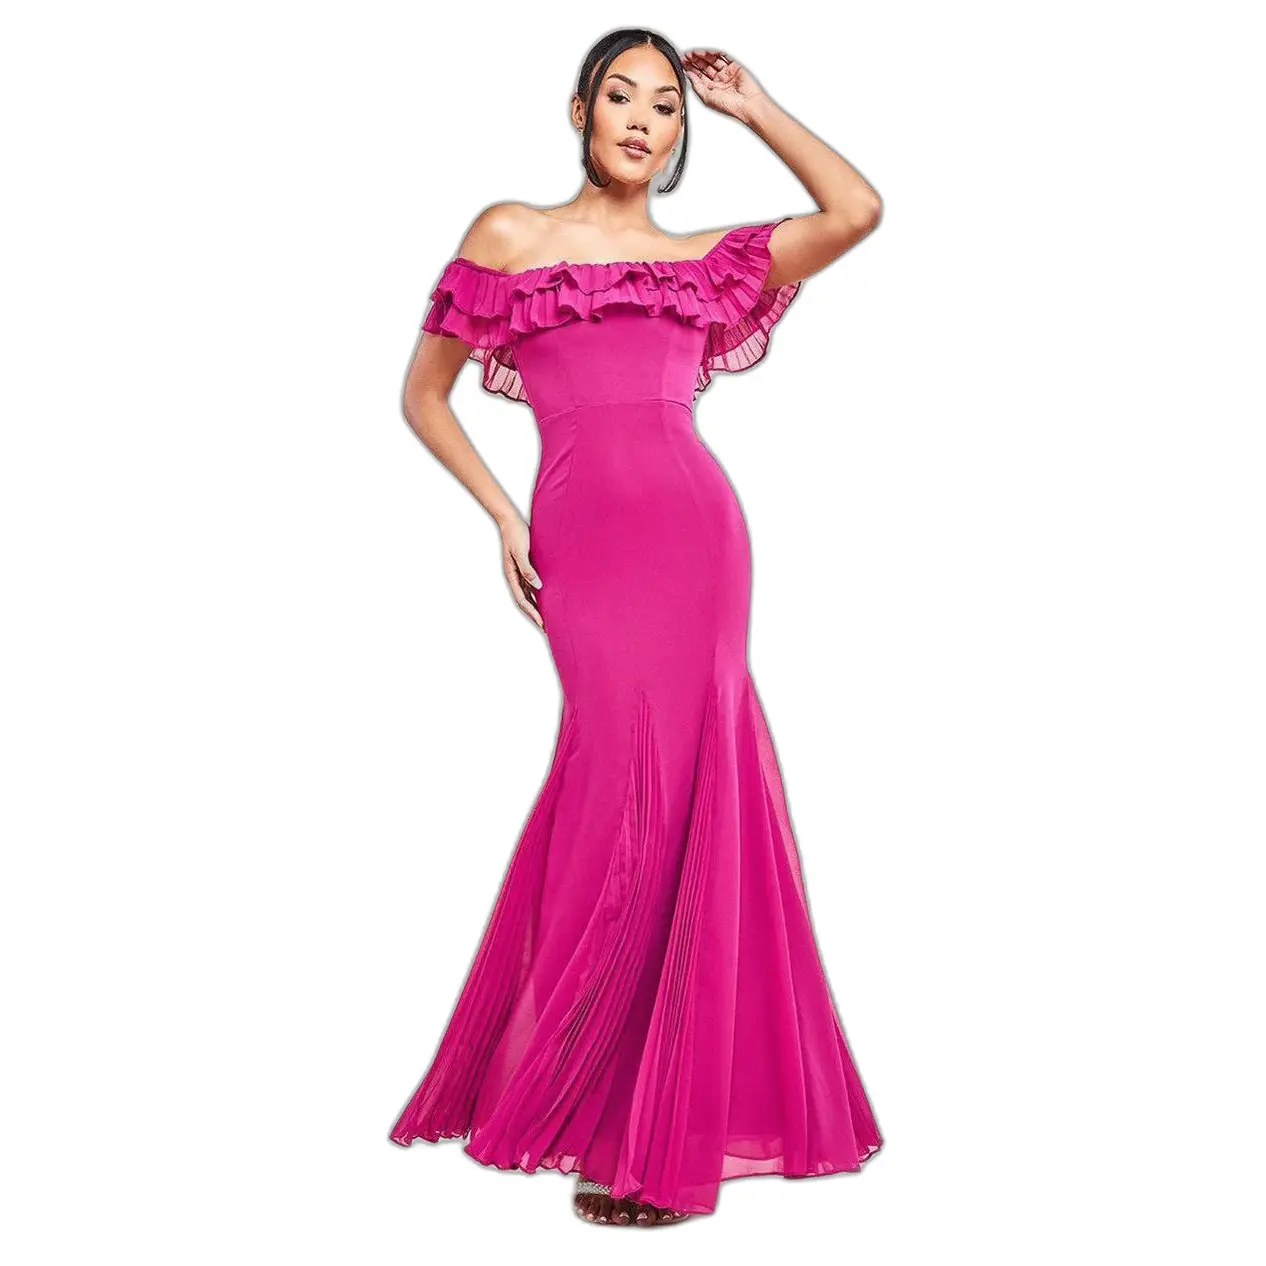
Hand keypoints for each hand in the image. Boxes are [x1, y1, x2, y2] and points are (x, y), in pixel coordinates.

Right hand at [500, 514, 543, 629]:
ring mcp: (520, 573)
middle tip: (546, 628)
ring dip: (537, 607)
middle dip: (535, 616)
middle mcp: (516, 577)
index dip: (533, 613)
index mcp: (512, 576)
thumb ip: (528, 569)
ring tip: (548, 618)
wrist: (511, 520)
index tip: (542, 624)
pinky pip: (532, 586)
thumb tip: (537, 586)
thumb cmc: (515, 534)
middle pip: (526, 602)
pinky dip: (539, 595)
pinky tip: (547, 598)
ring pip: (529, 595)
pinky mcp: (526, 567)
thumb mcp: (521, 551)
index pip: (523, 600)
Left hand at [681, 49, 767, 122]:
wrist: (747, 104)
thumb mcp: (707, 97)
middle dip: (694, 61)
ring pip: (712, 60)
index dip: (690, 69)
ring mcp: (727, 73)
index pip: (698, 76)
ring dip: (702, 56)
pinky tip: (706, 52)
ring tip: (693, 53)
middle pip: (704, 67)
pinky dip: (714, 53)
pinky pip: (723, 56)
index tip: (682, 63)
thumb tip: (688, 75)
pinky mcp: (735, 67)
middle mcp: (719, 81)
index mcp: (712, 90)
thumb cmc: (730, 106)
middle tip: (686, 56)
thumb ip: (697, 85)